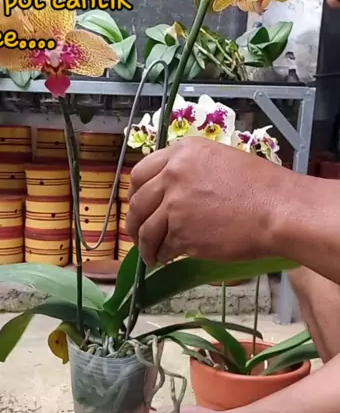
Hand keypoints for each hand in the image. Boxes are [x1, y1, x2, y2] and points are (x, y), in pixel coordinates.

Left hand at [126, 137, 289, 264]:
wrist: (278, 210)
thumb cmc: (261, 188)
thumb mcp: (220, 162)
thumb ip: (190, 171)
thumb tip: (171, 192)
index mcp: (182, 153)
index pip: (141, 172)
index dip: (135, 193)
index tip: (137, 205)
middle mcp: (173, 175)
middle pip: (137, 202)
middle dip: (134, 222)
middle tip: (137, 234)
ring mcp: (174, 205)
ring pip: (146, 229)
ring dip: (145, 245)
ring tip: (151, 255)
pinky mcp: (181, 233)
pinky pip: (162, 247)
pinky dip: (161, 255)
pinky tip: (165, 259)